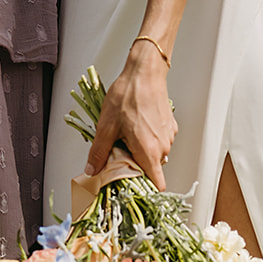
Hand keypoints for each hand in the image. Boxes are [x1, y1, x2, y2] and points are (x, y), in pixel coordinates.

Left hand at [85, 50, 176, 189]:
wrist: (145, 72)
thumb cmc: (128, 96)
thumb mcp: (106, 126)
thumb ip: (99, 152)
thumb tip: (92, 170)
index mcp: (149, 151)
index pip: (156, 184)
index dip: (144, 189)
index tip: (131, 186)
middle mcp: (163, 147)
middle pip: (151, 169)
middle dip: (135, 166)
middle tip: (119, 152)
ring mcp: (169, 136)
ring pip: (155, 154)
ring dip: (141, 151)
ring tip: (127, 135)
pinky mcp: (170, 127)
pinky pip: (159, 141)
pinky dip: (148, 139)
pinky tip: (136, 125)